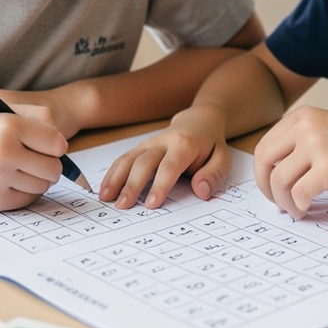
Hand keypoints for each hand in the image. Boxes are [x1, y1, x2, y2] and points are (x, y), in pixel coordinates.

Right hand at [0, 106, 68, 211]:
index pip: (57, 144)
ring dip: (36, 179)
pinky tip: (10, 180)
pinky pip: (27, 200)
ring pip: (42, 186)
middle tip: (35, 159)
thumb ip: (38, 117)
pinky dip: (24, 192)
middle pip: (53, 169)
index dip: (55, 145)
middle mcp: (4, 154)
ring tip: (19, 168)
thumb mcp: (3, 111)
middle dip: (49, 164)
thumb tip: (62, 145)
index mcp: (9, 126)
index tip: (46, 145)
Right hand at [98, 106, 229, 208]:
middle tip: (122, 206)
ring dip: (115, 178)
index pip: (170, 166)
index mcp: (185, 144)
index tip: (152, 204)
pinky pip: (123, 159)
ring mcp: (148, 143)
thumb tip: (201, 191)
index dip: (160, 184)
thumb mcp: (223, 158)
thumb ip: (214, 174)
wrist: (198, 121)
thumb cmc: (210, 145)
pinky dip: (112, 173)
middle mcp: (162, 141)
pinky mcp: (140, 147)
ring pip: (128, 158)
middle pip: (144, 162)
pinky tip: (104, 189)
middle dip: (132, 185)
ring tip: (106, 198)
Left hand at [253, 106, 327, 218]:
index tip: (270, 186)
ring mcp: (316, 146)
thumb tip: (276, 177)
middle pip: (264, 162)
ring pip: (279, 181)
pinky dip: (297, 207)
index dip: (262, 172)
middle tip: (275, 202)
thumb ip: (301, 144)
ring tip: (293, 209)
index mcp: (302, 117)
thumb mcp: (327, 130)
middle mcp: (305, 127)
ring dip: (282, 202)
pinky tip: (304, 210)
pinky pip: (298, 194)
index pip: (265, 146)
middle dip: (265, 187)